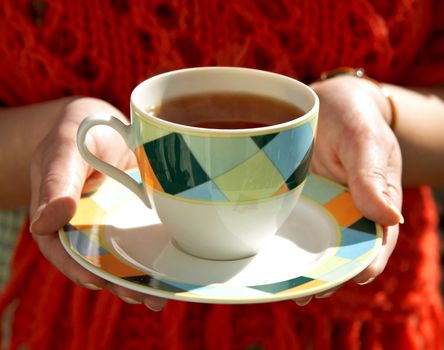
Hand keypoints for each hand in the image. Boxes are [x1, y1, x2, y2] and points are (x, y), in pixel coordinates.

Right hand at [29, 97, 167, 310]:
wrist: (109, 124)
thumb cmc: (80, 132)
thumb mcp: (65, 149)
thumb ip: (57, 181)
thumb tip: (47, 221)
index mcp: (58, 213)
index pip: (60, 248)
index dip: (75, 267)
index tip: (95, 281)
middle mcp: (86, 224)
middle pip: (97, 260)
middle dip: (116, 281)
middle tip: (140, 296)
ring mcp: (114, 222)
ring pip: (124, 255)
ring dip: (140, 277)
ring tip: (160, 295)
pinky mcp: (138, 216)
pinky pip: (145, 238)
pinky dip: (158, 254)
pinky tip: (174, 269)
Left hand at [294, 76, 402, 305]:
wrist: (324, 101)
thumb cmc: (352, 118)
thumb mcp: (365, 139)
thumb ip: (372, 175)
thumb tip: (390, 218)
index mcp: (374, 199)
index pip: (377, 237)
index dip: (369, 259)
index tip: (358, 276)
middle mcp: (346, 208)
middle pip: (341, 248)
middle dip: (328, 273)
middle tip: (308, 292)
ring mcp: (319, 205)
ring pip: (314, 241)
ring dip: (302, 265)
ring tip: (286, 285)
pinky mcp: (295, 197)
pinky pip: (290, 222)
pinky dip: (282, 241)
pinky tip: (266, 254)